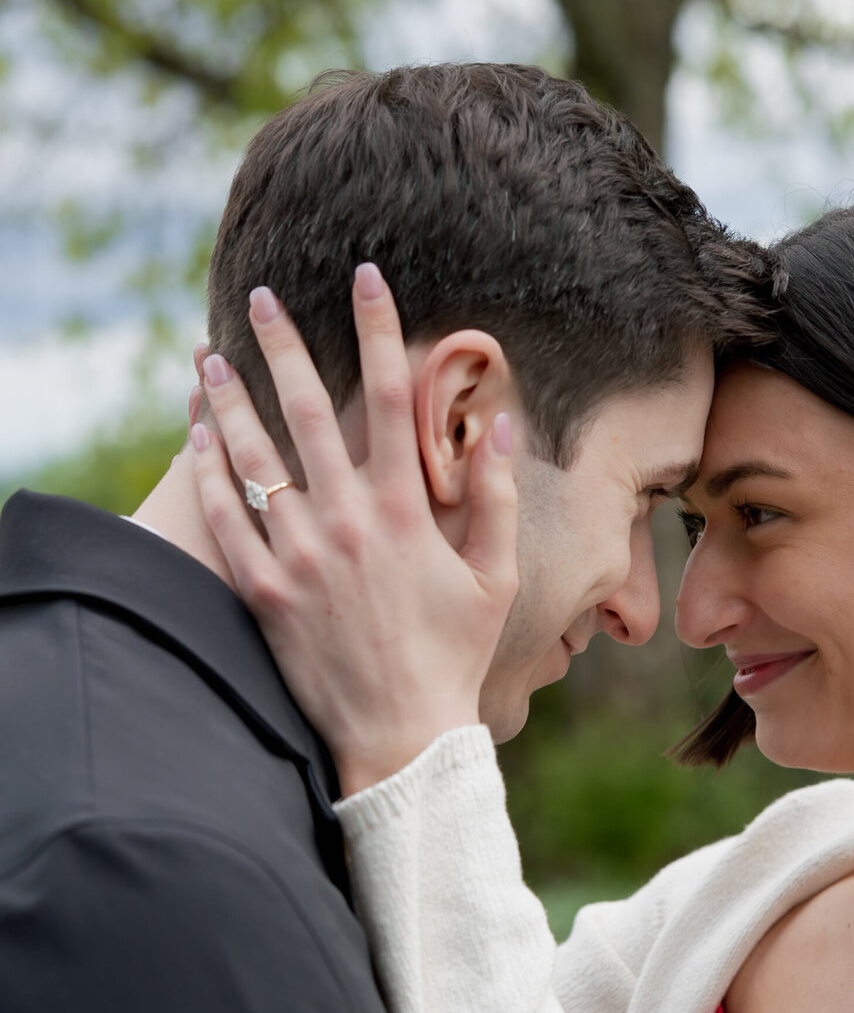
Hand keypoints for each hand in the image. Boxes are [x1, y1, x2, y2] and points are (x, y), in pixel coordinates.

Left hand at [191, 264, 517, 794]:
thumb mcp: (494, 576)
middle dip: (281, 345)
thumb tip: (499, 427)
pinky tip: (196, 435)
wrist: (400, 734)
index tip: (366, 278)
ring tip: (207, 357)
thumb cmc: (454, 655)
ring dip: (228, 399)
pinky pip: (225, 517)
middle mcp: (346, 521)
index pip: (388, 396)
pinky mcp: (263, 590)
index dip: (377, 329)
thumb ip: (497, 498)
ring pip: (253, 457)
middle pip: (305, 410)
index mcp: (405, 510)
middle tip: (260, 297)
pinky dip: (207, 470)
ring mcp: (298, 555)